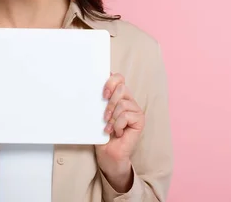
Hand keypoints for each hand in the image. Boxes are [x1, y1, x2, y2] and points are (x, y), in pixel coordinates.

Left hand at [95, 73, 144, 191]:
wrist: (108, 153)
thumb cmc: (101, 133)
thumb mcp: (97, 113)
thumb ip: (98, 99)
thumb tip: (91, 85)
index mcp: (118, 95)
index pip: (119, 78)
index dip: (110, 82)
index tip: (102, 94)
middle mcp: (128, 100)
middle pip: (122, 88)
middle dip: (110, 102)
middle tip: (104, 116)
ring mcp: (135, 109)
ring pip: (122, 103)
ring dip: (112, 117)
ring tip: (109, 127)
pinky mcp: (140, 119)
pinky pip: (126, 115)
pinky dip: (117, 125)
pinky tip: (117, 132)